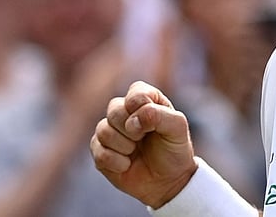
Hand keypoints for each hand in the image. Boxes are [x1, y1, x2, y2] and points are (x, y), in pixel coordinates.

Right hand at [90, 81, 197, 207]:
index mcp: (145, 99)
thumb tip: (133, 120)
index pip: (135, 93)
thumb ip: (159, 115)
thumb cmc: (174, 149)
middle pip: (114, 109)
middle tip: (143, 139)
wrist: (168, 181)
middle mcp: (125, 112)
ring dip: (124, 146)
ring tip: (135, 152)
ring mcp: (110, 131)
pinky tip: (127, 165)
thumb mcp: (177, 128)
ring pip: (103, 130)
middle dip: (131, 129)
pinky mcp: (100, 152)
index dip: (142, 110)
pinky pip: (98, 153)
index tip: (153, 126)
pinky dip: (117, 162)